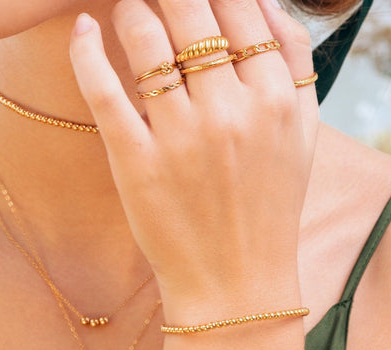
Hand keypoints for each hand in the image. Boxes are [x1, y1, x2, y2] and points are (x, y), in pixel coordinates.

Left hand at [70, 0, 317, 315]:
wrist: (238, 281)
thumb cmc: (270, 209)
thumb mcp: (304, 139)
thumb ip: (296, 70)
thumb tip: (267, 7)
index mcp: (277, 103)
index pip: (242, 9)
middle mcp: (232, 113)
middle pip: (192, 9)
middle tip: (163, 1)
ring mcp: (181, 138)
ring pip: (146, 36)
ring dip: (132, 11)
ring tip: (130, 15)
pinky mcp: (137, 163)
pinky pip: (103, 88)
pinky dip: (86, 50)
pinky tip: (87, 31)